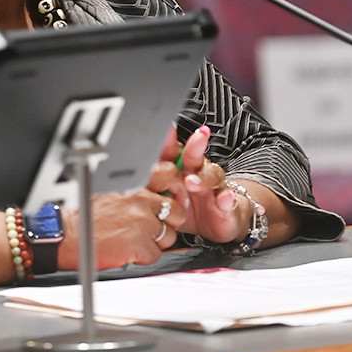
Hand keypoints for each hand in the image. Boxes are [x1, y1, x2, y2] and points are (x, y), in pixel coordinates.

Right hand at [58, 188, 186, 270]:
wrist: (67, 233)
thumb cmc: (83, 213)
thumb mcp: (111, 188)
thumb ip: (134, 187)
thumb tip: (154, 192)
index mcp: (132, 181)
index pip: (169, 173)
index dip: (176, 188)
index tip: (173, 196)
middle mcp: (140, 197)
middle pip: (178, 210)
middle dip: (171, 220)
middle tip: (158, 225)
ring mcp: (142, 220)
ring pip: (169, 235)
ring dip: (156, 241)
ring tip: (136, 239)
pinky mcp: (140, 243)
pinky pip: (156, 254)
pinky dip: (144, 256)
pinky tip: (129, 250)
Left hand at [147, 125, 236, 239]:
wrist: (220, 222)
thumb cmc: (190, 207)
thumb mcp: (167, 197)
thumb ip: (152, 185)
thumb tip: (123, 174)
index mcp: (182, 169)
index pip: (175, 152)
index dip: (170, 141)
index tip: (168, 128)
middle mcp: (198, 173)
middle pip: (196, 156)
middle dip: (195, 147)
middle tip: (195, 140)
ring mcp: (214, 187)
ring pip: (212, 175)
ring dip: (203, 176)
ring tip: (193, 181)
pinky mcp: (227, 205)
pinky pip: (229, 200)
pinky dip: (227, 199)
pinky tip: (224, 198)